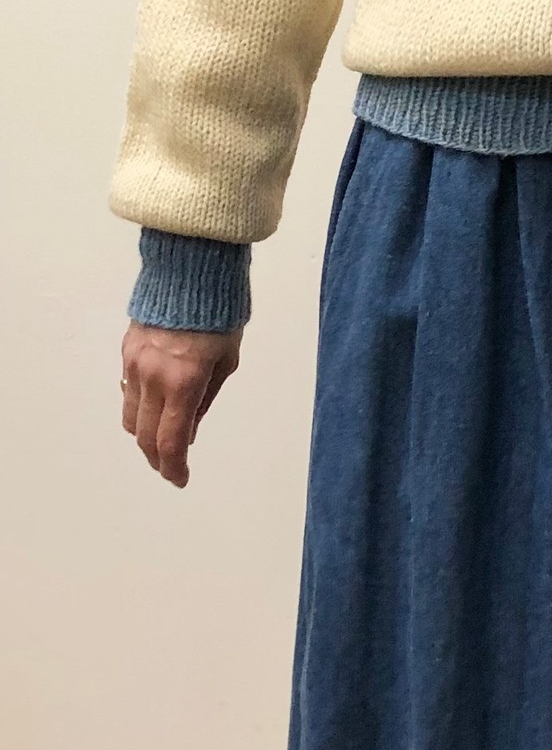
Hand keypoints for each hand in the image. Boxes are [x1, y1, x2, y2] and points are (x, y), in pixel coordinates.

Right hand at [120, 321, 242, 486]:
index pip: (170, 441)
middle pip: (144, 435)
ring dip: (143, 435)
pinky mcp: (126, 350)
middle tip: (170, 467)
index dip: (173, 467)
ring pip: (130, 416)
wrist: (192, 270)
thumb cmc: (221, 314)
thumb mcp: (226, 361)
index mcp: (183, 382)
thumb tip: (190, 427)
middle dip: (157, 458)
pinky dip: (138, 406)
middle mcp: (153, 377)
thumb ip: (205, 398)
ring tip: (161, 440)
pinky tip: (153, 406)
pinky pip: (127, 390)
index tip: (179, 479)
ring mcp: (134, 364)